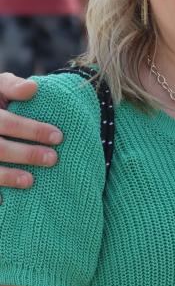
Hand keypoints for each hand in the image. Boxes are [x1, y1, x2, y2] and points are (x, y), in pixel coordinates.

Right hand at [0, 74, 60, 190]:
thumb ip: (12, 86)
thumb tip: (33, 88)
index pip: (7, 123)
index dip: (32, 130)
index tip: (59, 137)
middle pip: (0, 148)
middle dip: (26, 154)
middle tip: (53, 158)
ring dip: (8, 176)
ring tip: (30, 181)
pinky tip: (6, 199)